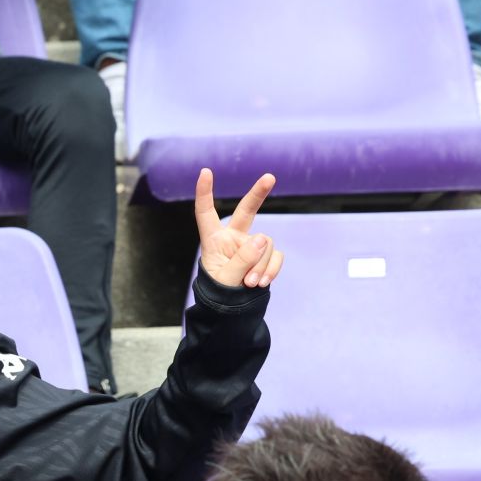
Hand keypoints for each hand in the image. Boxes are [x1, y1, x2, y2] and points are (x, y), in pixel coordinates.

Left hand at [195, 168, 283, 288]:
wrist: (233, 308)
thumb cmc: (219, 293)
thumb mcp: (225, 279)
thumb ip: (242, 260)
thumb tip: (262, 239)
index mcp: (213, 240)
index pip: (206, 213)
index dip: (205, 193)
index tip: (205, 172)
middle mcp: (233, 238)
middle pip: (246, 211)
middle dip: (259, 194)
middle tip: (270, 176)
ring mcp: (252, 245)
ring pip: (265, 245)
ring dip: (261, 266)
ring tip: (250, 283)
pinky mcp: (266, 255)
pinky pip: (276, 256)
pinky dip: (271, 270)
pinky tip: (262, 283)